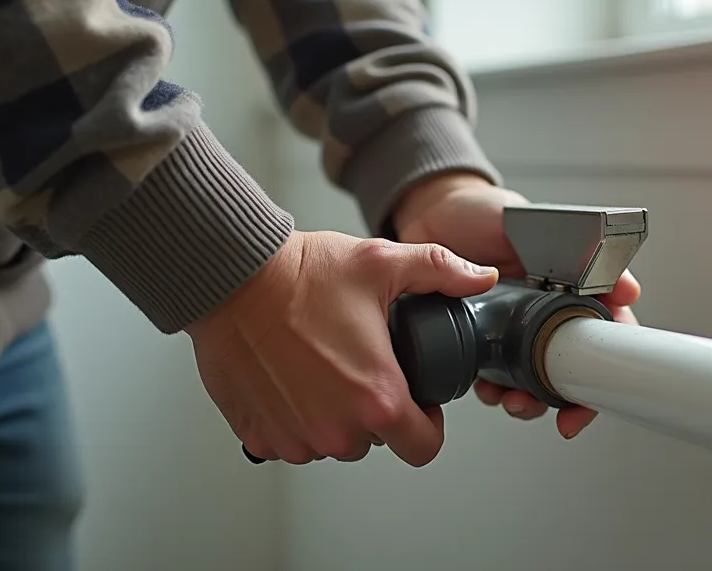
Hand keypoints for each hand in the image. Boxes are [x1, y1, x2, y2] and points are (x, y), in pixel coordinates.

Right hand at [186, 230, 498, 465]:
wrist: (232, 277)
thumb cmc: (300, 274)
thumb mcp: (382, 263)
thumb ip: (441, 271)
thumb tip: (479, 278)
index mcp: (377, 398)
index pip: (423, 447)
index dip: (427, 424)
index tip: (416, 398)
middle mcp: (336, 429)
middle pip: (374, 442)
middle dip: (374, 411)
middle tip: (361, 365)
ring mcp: (295, 437)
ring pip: (331, 442)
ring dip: (333, 415)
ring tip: (323, 366)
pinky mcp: (259, 435)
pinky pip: (289, 439)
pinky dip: (293, 415)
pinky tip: (291, 376)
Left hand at [392, 173, 641, 439]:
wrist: (428, 212)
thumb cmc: (482, 211)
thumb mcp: (537, 223)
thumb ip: (582, 251)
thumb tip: (628, 289)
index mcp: (568, 286)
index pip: (605, 330)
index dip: (610, 366)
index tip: (600, 392)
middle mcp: (543, 311)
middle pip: (570, 367)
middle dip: (565, 396)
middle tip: (555, 411)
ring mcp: (510, 329)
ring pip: (533, 380)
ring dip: (528, 399)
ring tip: (514, 399)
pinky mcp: (478, 340)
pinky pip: (493, 376)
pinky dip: (494, 389)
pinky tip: (487, 387)